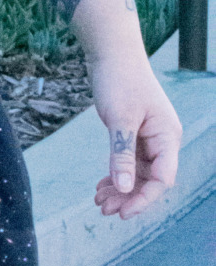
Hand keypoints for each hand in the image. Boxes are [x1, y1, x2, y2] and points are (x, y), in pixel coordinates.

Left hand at [88, 51, 182, 219]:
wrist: (112, 53)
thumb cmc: (119, 80)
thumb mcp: (119, 119)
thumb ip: (122, 154)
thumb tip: (125, 188)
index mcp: (167, 137)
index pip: (162, 179)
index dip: (143, 199)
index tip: (122, 213)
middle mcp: (162, 140)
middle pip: (150, 180)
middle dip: (129, 197)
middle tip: (103, 209)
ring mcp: (149, 137)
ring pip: (138, 173)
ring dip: (120, 188)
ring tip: (99, 201)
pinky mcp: (134, 133)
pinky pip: (129, 162)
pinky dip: (116, 174)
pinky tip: (102, 185)